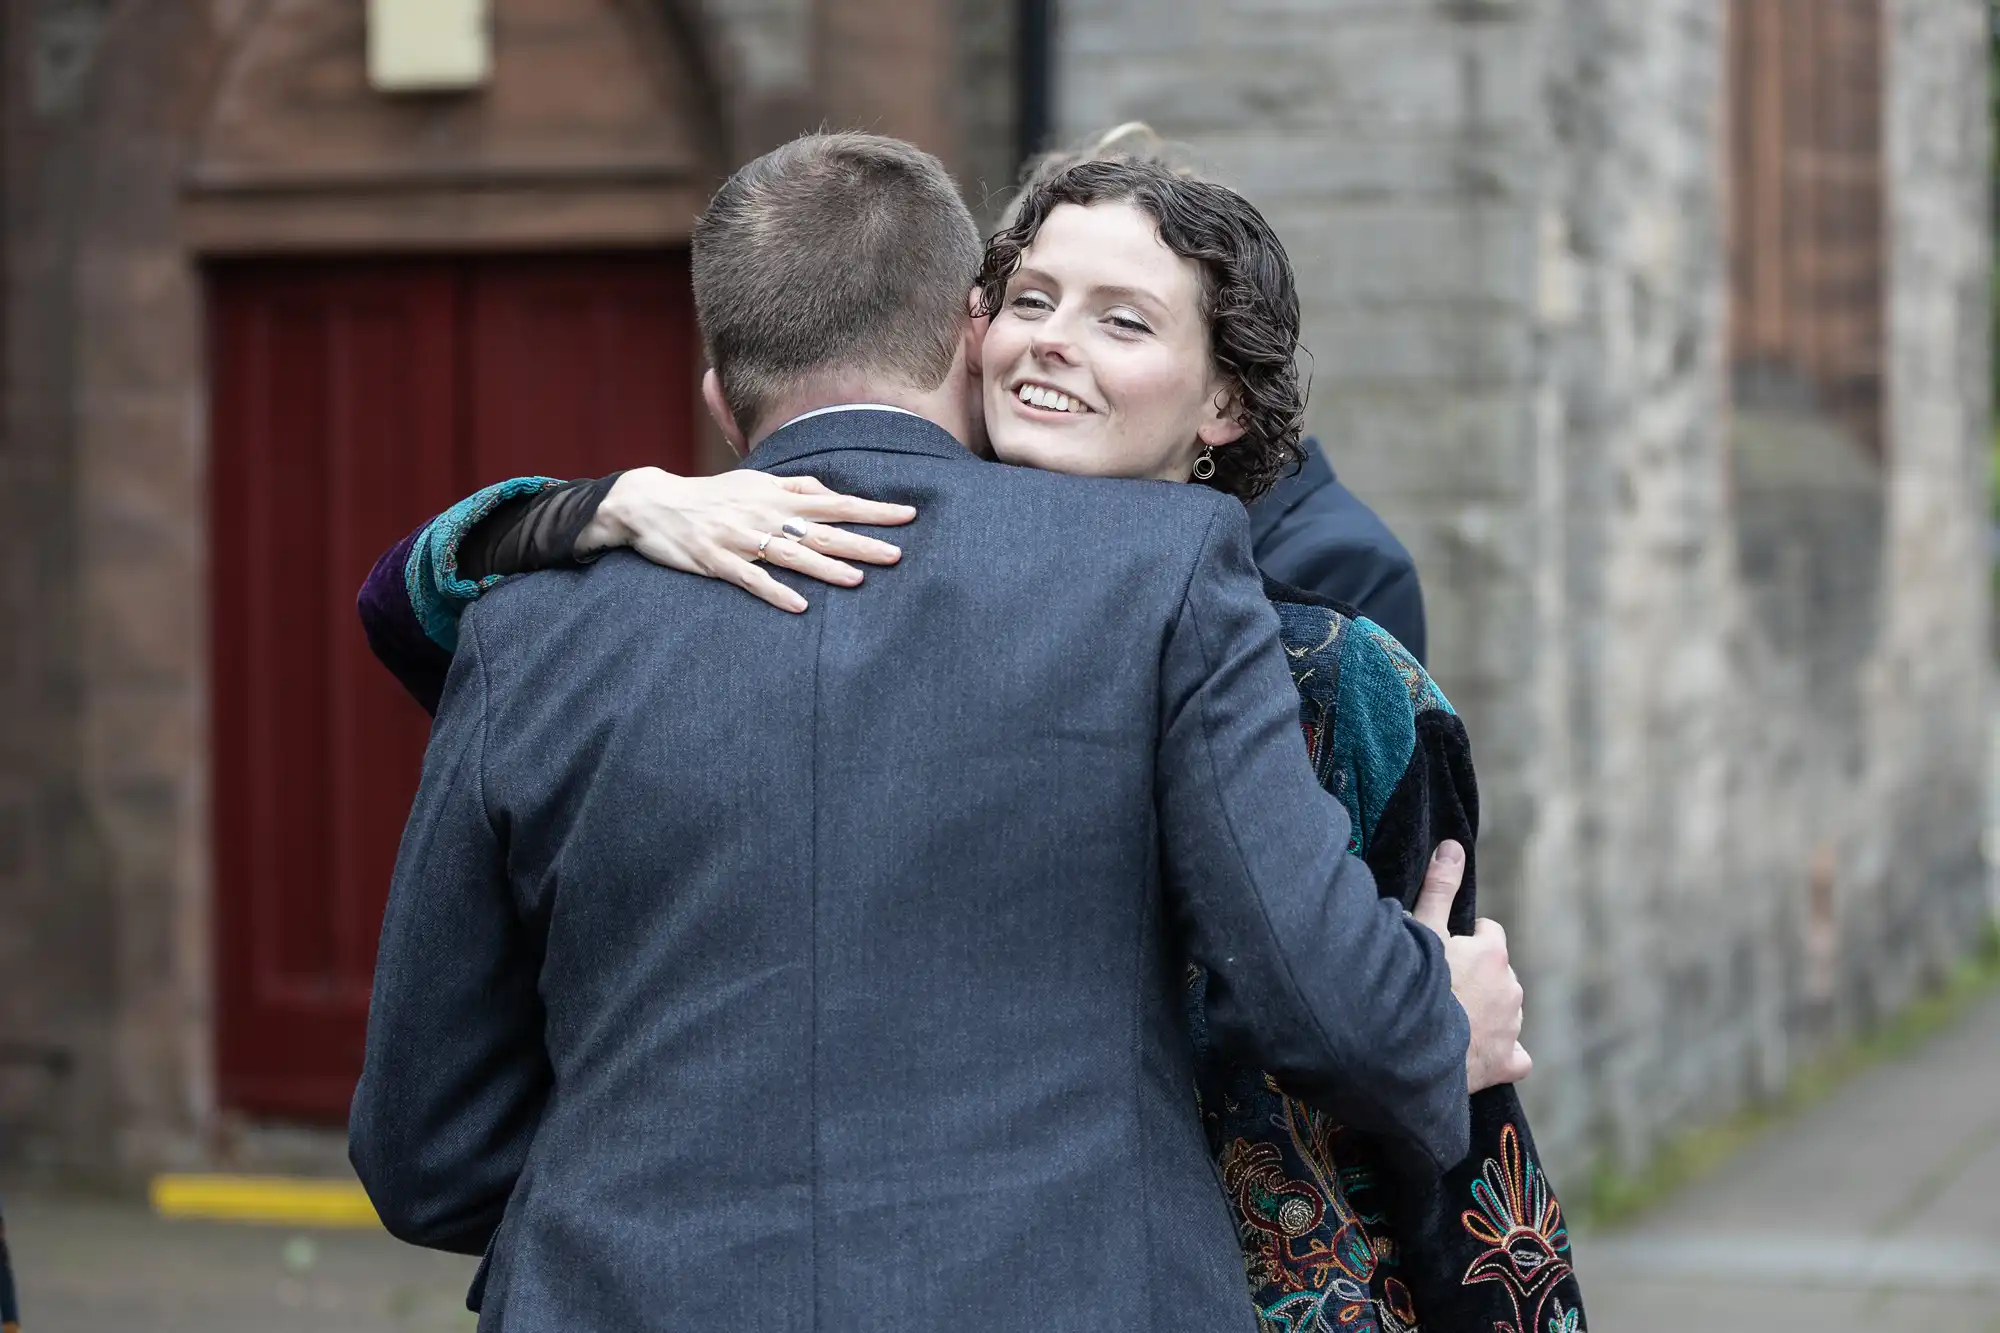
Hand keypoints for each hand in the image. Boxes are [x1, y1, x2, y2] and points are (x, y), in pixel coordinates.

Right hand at [577, 467, 917, 612]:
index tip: (909, 516)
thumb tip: (832, 492)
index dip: (872, 509)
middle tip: (897, 554)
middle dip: (861, 542)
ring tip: (857, 581)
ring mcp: (740, 539)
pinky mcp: (716, 561)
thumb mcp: (755, 483)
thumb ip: (794, 487)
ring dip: (825, 569)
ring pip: (790, 554)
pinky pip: (750, 579)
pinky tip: (799, 607)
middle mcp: (764, 514)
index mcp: (777, 496)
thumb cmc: (712, 495)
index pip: (836, 502)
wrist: (652, 503)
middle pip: (821, 530)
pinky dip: (774, 592)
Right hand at [1411, 841, 1531, 1092]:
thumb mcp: (1421, 928)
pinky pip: (1515, 1054)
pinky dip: (1502, 1052)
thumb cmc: (1414, 985)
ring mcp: (1512, 1027)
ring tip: (1447, 1019)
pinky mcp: (1508, 1061)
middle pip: (1496, 972)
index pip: (1488, 932)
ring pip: (1505, 1010)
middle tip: (1438, 987)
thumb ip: (1440, 887)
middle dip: (1474, 976)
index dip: (1462, 939)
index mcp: (1493, 953)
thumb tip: (1453, 846)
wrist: (1412, 1048)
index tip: (1439, 951)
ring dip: (1485, 1011)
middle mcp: (1512, 987)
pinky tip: (1477, 1052)